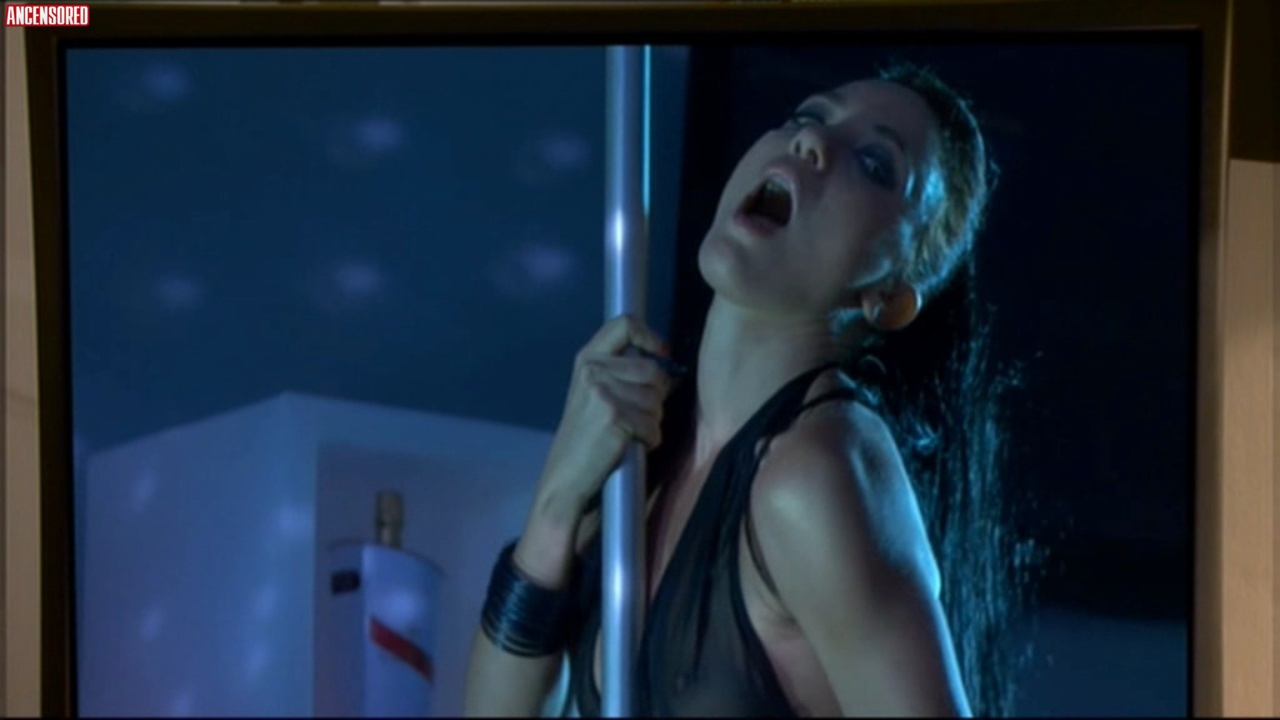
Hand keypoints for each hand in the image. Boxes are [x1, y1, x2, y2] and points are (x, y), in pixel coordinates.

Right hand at [538, 314, 673, 513]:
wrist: (565, 479)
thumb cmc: (584, 439)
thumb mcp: (593, 394)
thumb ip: (619, 372)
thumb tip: (663, 363)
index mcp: (587, 359)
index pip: (625, 324)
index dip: (650, 337)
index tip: (661, 354)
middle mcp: (593, 369)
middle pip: (654, 371)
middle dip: (656, 397)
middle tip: (635, 417)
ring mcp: (602, 391)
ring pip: (657, 400)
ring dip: (652, 422)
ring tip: (626, 434)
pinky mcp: (614, 415)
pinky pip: (653, 425)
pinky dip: (648, 440)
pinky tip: (627, 447)